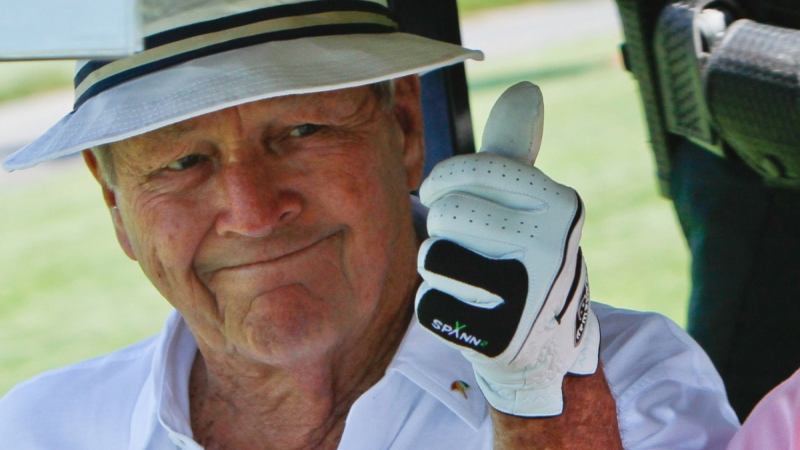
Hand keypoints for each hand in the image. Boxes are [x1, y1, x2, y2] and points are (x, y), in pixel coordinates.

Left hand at [415, 82, 599, 416]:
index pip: (468, 170)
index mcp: (560, 203)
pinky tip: (473, 318)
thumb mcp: (530, 206)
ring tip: (471, 282)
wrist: (544, 349)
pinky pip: (429, 307)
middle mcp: (552, 245)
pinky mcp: (500, 339)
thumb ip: (516, 154)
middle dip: (445, 231)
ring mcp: (529, 296)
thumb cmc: (525, 261)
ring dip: (439, 271)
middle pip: (445, 215)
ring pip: (432, 259)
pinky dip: (440, 312)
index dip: (442, 182)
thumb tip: (525, 90)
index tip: (441, 193)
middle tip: (471, 248)